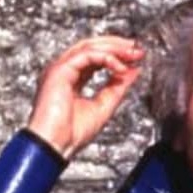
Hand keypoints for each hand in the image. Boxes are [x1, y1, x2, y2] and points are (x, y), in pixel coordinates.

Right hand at [27, 36, 144, 159]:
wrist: (55, 146)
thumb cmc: (70, 135)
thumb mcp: (103, 107)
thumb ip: (117, 88)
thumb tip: (132, 71)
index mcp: (71, 79)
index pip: (95, 58)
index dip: (116, 55)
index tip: (136, 58)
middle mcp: (63, 71)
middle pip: (91, 47)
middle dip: (117, 46)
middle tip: (138, 50)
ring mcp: (59, 69)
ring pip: (89, 46)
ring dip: (114, 48)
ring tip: (132, 54)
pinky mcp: (59, 71)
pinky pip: (86, 55)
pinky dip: (106, 58)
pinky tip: (120, 68)